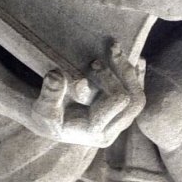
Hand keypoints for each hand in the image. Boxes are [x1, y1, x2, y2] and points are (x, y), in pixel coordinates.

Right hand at [31, 42, 145, 147]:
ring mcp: (118, 123)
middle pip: (135, 101)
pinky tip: (138, 60)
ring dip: (131, 72)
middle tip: (111, 50)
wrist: (49, 122)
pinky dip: (139, 77)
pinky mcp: (119, 114)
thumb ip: (50, 94)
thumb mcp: (43, 107)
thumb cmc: (45, 115)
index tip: (94, 63)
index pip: (118, 100)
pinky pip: (137, 95)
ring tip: (120, 51)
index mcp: (97, 131)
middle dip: (125, 72)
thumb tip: (55, 75)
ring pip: (138, 98)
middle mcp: (112, 129)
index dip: (110, 78)